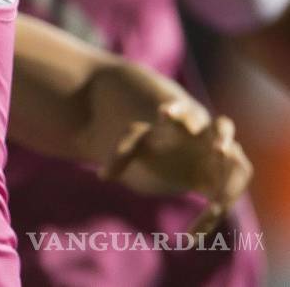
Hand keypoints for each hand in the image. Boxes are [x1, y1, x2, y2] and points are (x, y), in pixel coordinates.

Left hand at [100, 98, 252, 236]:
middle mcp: (207, 137)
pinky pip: (230, 195)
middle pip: (224, 128)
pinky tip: (195, 230)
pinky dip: (216, 210)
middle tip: (219, 150)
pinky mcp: (226, 179)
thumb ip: (121, 154)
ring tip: (214, 206)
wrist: (182, 156)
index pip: (181, 113)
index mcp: (181, 125)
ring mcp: (222, 158)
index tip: (163, 112)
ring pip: (238, 165)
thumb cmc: (158, 144)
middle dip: (223, 137)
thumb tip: (102, 177)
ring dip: (231, 181)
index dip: (175, 111)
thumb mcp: (136, 143)